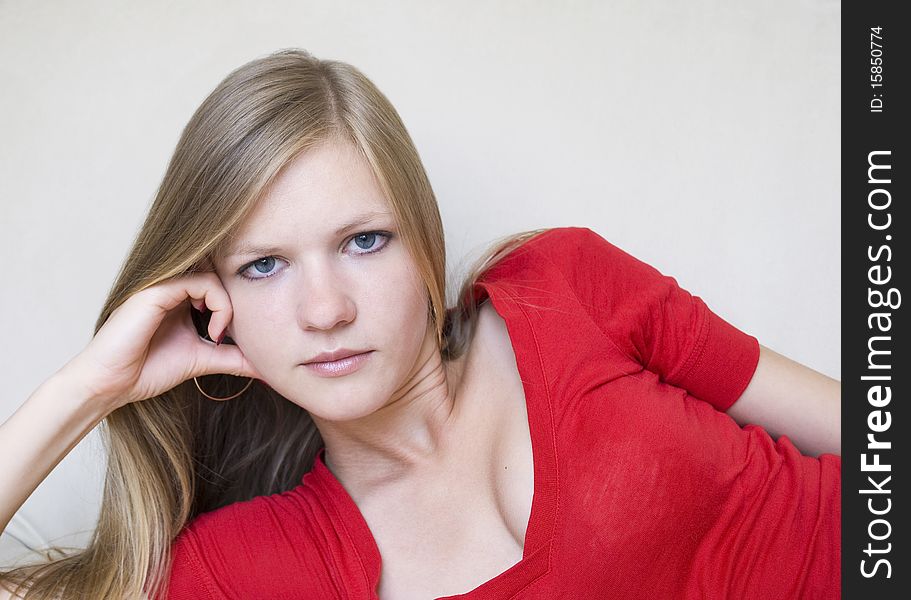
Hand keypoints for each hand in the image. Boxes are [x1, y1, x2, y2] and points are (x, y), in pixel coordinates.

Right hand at [61, 271, 262, 410]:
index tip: (238, 338)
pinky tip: (213, 332)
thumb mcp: (203, 360)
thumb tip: (266, 366)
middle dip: (239, 302)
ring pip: (214, 277)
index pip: (222, 285)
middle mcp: (174, 289)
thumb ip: (233, 357)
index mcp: (182, 299)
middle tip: (237, 333)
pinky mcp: (156, 291)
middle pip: (221, 277)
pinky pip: (199, 282)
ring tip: (221, 335)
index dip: (239, 306)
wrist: (112, 384)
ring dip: (229, 306)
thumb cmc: (148, 370)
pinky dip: (218, 304)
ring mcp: (164, 286)